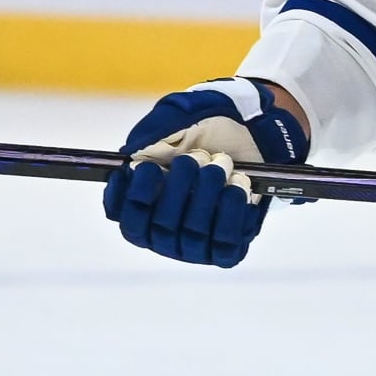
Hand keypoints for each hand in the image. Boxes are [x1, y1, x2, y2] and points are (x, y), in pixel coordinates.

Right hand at [102, 78, 308, 266]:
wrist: (249, 138)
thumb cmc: (203, 136)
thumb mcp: (173, 125)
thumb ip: (150, 137)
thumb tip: (134, 155)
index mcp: (144, 212)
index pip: (126, 216)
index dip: (126, 196)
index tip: (139, 168)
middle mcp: (164, 236)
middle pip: (159, 224)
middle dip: (177, 186)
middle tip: (192, 159)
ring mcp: (194, 247)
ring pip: (193, 231)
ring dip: (207, 191)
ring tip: (221, 162)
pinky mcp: (225, 249)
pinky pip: (225, 239)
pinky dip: (231, 207)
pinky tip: (237, 183)